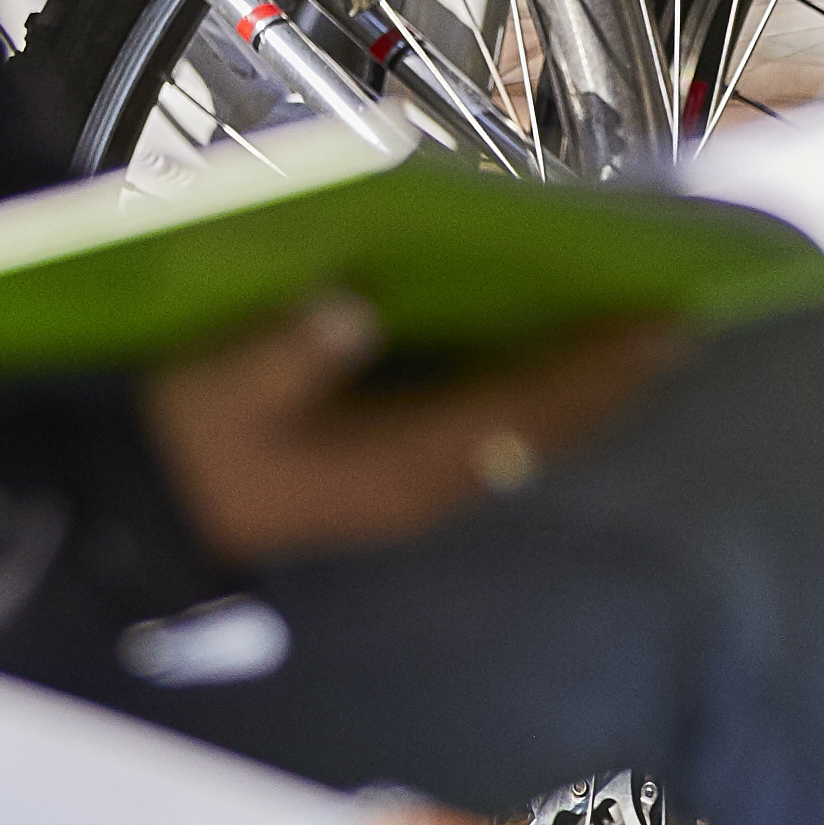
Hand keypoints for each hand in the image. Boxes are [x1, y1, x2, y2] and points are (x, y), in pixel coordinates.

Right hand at [138, 298, 687, 559]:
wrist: (146, 510)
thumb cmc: (183, 447)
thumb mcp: (216, 392)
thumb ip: (282, 354)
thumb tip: (346, 313)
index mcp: (395, 464)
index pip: (524, 408)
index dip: (594, 366)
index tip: (658, 325)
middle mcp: (424, 486)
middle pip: (546, 429)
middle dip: (612, 378)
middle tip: (678, 327)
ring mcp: (417, 490)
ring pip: (530, 440)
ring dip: (585, 395)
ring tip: (638, 346)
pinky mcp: (402, 482)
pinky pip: (499, 442)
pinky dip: (542, 405)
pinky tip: (559, 374)